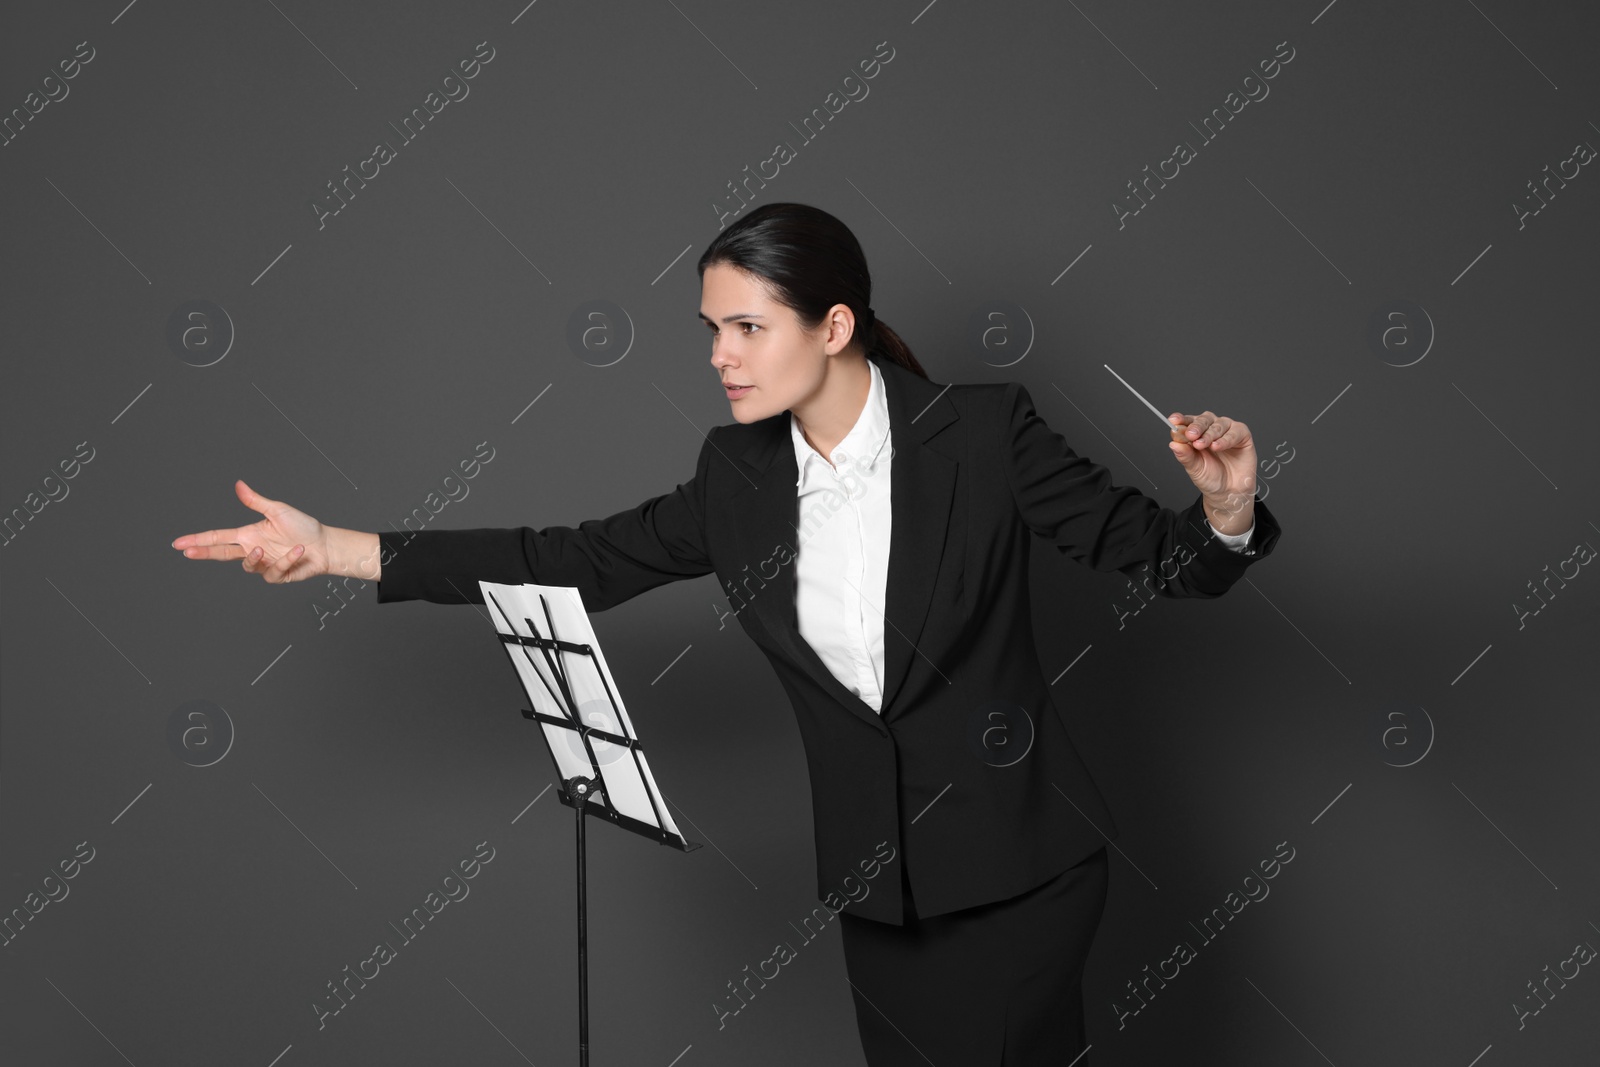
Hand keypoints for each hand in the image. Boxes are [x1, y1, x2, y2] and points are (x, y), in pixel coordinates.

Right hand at [171, 479, 328, 583]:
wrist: (325, 544)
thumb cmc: (303, 526)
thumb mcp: (278, 510)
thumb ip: (256, 501)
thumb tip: (238, 485)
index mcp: (249, 534)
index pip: (218, 537)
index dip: (198, 540)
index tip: (179, 543)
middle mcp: (253, 549)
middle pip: (221, 554)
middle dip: (204, 553)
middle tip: (188, 552)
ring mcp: (264, 564)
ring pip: (247, 565)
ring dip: (255, 557)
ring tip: (266, 548)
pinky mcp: (277, 575)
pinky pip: (273, 571)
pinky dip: (286, 560)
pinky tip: (298, 551)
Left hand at [1167, 411, 1256, 525]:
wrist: (1228, 491)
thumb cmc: (1211, 477)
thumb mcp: (1194, 468)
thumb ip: (1185, 455)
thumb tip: (1173, 444)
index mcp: (1197, 434)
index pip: (1188, 422)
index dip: (1181, 420)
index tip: (1174, 421)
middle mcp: (1211, 429)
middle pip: (1203, 420)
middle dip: (1196, 427)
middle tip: (1190, 435)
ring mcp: (1227, 431)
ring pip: (1218, 425)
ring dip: (1209, 434)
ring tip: (1202, 445)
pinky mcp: (1242, 435)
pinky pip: (1235, 432)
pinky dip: (1225, 439)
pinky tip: (1217, 446)